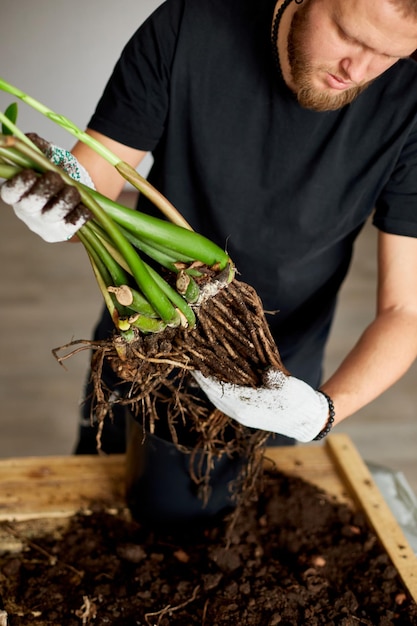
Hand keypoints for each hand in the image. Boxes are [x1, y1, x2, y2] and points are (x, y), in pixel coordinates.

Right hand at [0, 135, 93, 242]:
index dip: (18, 185)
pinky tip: (85, 207)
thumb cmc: (55, 172)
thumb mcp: (45, 156)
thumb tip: (29, 139)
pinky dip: (80, 215)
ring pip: (53, 215)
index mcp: (17, 194)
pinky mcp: (63, 233)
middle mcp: (28, 212)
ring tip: (73, 189)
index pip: (9, 193)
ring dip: (64, 200)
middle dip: (44, 190)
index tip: (30, 173)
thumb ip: (35, 146)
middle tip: (55, 176)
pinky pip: (72, 225)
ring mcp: (45, 224)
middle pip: (31, 205)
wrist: (77, 190)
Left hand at [192, 369, 329, 441]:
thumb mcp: (288, 386)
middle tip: (191, 360)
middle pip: (212, 393)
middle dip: (201, 377)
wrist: (308, 420)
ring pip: (217, 398)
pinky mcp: (246, 414)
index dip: (205, 373)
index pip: (218, 387)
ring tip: (198, 368)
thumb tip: (264, 371)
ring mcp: (242, 415)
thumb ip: (274, 377)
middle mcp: (239, 413)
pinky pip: (224, 400)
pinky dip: (216, 388)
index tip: (194, 359)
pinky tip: (214, 378)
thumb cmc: (299, 401)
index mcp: (246, 406)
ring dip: (207, 384)